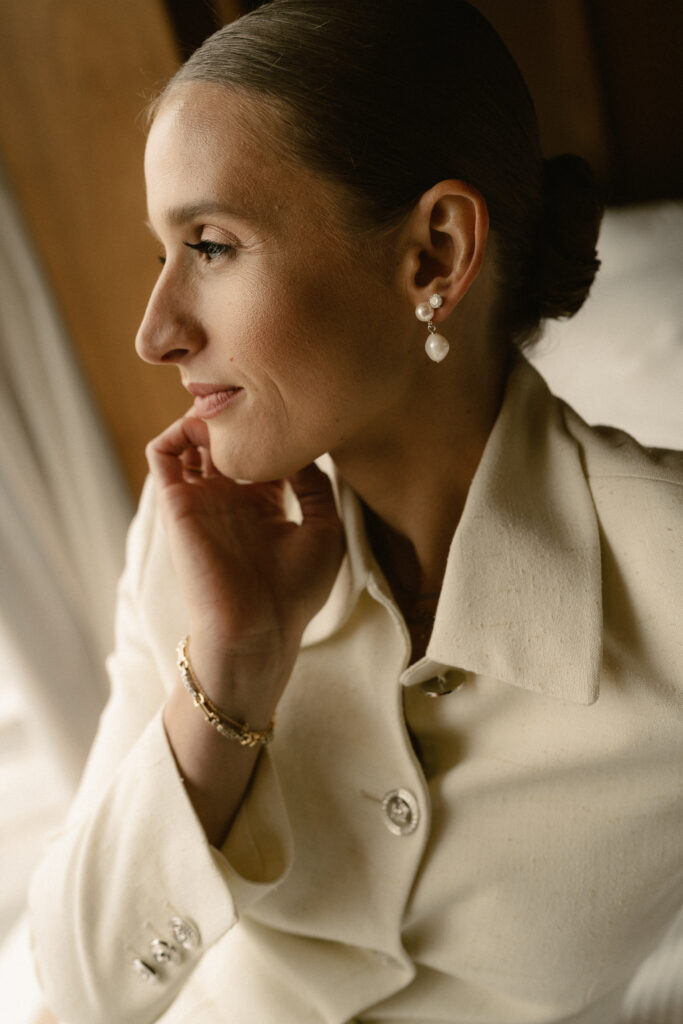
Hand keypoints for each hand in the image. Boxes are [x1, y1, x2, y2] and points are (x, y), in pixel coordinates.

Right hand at [146, 415, 344, 717]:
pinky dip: (176, 431)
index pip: (261, 451)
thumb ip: (317, 486)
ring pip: (190, 440)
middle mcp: (230, 498)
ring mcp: (201, 500)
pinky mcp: (176, 505)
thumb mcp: (324, 531)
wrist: (257, 630)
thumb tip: (305, 448)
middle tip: (256, 392)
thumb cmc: (294, 593)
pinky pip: (161, 454)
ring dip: (205, 417)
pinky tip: (208, 428)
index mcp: (264, 505)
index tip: (296, 409)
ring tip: (230, 406)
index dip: (274, 427)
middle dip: (237, 413)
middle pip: (225, 439)